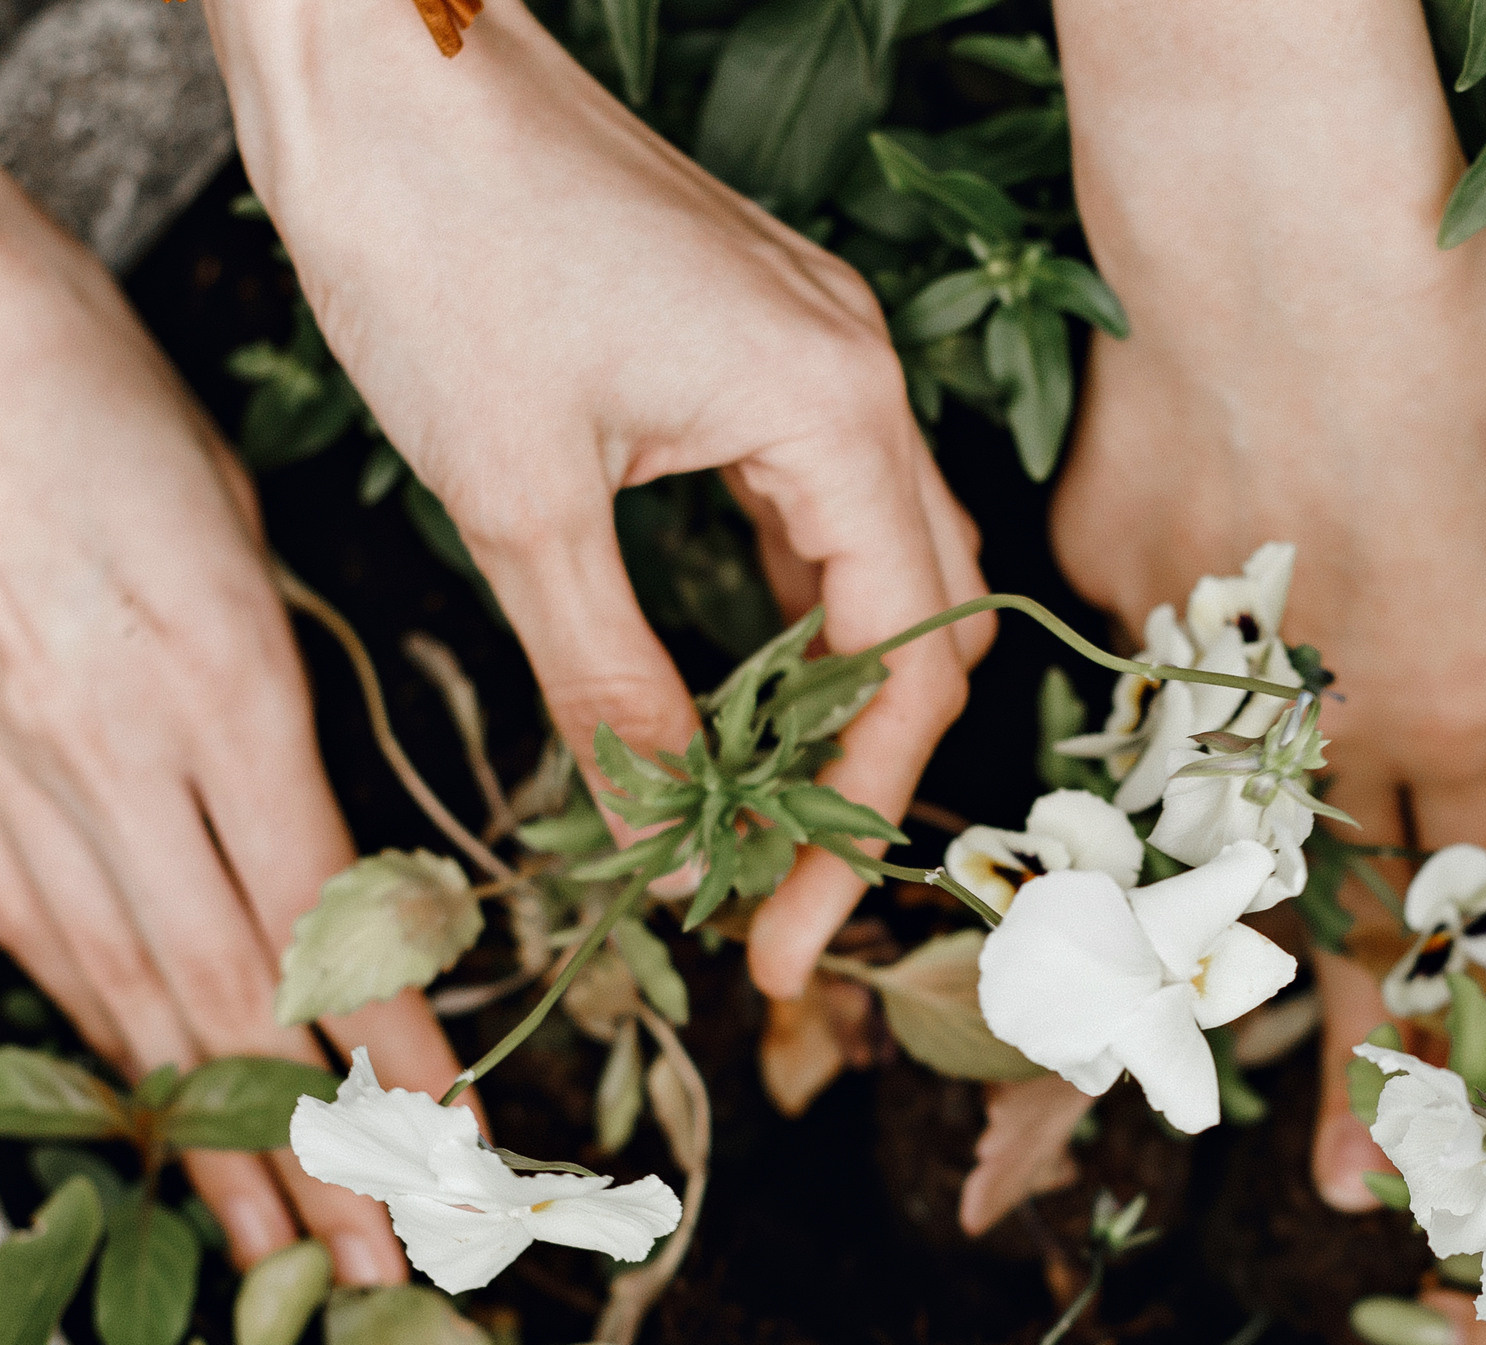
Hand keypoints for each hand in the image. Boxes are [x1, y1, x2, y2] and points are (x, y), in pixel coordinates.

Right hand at [0, 176, 456, 1279]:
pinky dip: (97, 1028)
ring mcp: (5, 762)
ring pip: (120, 986)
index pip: (325, 911)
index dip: (385, 1045)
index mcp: (218, 676)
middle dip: (306, 1138)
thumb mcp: (229, 536)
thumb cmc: (99, 398)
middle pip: (225, 987)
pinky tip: (143, 1106)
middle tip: (373, 1258)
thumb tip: (319, 847)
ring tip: (265, 1240)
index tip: (448, 1144)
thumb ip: (268, 703)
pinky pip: (22, 926)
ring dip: (202, 1124)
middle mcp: (111, 743)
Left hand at [200, 0, 993, 1001]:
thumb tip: (668, 837)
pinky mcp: (766, 347)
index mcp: (834, 413)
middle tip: (775, 891)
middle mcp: (859, 383)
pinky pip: (819, 511)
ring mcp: (820, 357)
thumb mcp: (519, 501)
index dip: (853, 819)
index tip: (785, 932)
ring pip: (878, 572)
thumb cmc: (439, 240)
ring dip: (827, 698)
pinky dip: (792, 614)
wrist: (378, 59)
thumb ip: (611, 684)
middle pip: (922, 627)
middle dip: (857, 774)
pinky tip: (734, 684)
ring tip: (756, 811)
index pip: (905, 665)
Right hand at [1048, 0, 1485, 1207]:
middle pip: (1345, 926)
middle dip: (1354, 1065)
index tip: (1426, 1161)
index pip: (1469, 911)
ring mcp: (1203, 667)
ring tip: (1197, 998)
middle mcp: (1330, 723)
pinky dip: (1174, 644)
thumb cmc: (1457, 338)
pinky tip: (1205, 555)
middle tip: (1343, 1183)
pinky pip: (1143, 654)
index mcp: (1464, 700)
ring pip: (1218, 829)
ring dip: (1216, 921)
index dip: (1460, 1041)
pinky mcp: (1109, 588)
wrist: (1272, 239)